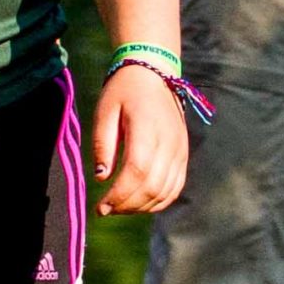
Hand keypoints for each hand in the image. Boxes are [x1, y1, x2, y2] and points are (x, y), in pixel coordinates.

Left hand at [92, 62, 189, 215]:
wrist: (154, 73)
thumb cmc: (124, 91)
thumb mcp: (105, 111)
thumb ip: (102, 144)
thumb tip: (101, 177)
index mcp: (147, 128)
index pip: (137, 171)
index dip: (119, 195)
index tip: (100, 207)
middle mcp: (168, 141)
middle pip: (152, 186)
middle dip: (126, 205)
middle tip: (106, 210)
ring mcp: (180, 149)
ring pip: (165, 191)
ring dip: (141, 207)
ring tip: (120, 207)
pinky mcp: (183, 154)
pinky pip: (176, 187)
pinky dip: (158, 201)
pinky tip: (140, 203)